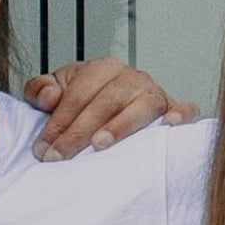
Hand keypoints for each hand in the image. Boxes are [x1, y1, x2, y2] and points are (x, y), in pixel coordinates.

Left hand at [22, 55, 191, 156]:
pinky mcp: (173, 109)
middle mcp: (131, 77)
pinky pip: (185, 108)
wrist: (110, 107)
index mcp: (103, 68)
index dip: (58, 121)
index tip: (43, 148)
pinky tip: (169, 126)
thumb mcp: (54, 92)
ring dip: (121, 125)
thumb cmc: (82, 101)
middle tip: (59, 156)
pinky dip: (181, 114)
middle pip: (106, 101)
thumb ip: (39, 89)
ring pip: (141, 105)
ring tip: (99, 144)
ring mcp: (154, 92)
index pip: (78, 93)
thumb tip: (49, 95)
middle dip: (78, 130)